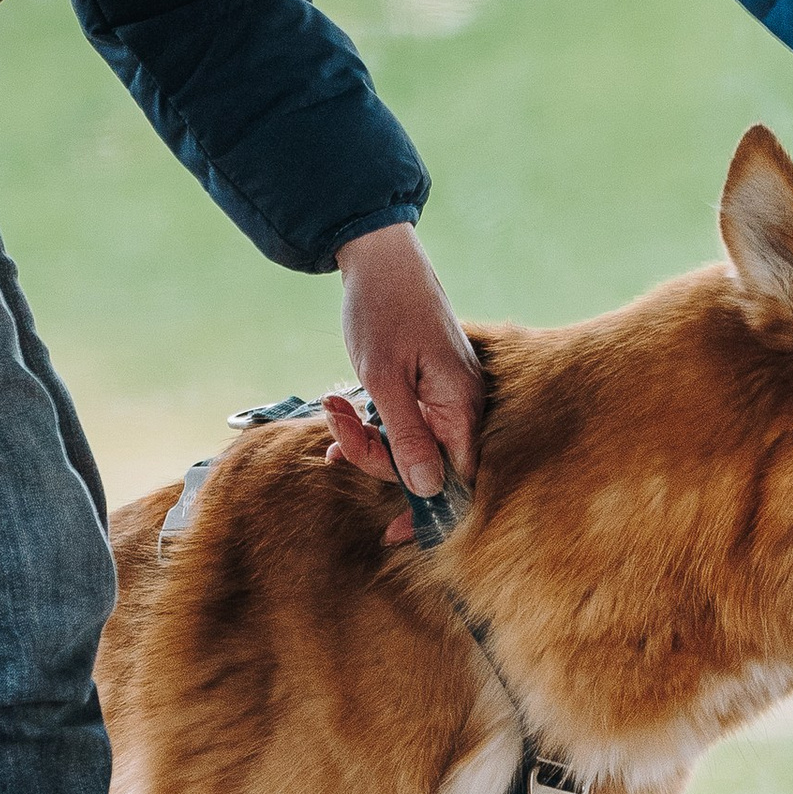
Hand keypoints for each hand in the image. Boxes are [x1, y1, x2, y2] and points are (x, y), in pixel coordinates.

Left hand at [326, 220, 481, 517]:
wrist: (379, 257)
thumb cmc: (384, 310)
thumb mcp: (384, 378)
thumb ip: (406, 437)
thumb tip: (425, 492)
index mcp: (461, 406)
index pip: (458, 482)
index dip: (426, 513)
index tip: (390, 536)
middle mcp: (461, 405)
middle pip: (425, 464)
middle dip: (373, 456)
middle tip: (334, 422)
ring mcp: (445, 396)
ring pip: (408, 445)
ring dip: (364, 437)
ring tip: (330, 407)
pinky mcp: (427, 387)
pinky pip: (403, 424)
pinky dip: (370, 426)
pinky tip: (340, 417)